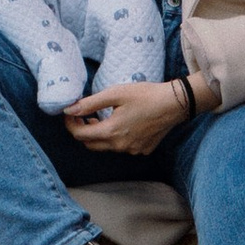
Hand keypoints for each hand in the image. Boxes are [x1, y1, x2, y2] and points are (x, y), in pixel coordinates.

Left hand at [62, 76, 191, 154]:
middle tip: (83, 114)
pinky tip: (122, 122)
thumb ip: (90, 103)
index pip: (79, 135)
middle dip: (82, 131)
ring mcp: (132, 151)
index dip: (70, 124)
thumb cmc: (145, 95)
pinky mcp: (142, 150)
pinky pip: (121, 147)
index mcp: (111, 132)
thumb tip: (69, 109)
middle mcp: (120, 146)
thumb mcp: (115, 94)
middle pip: (90, 144)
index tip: (70, 112)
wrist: (175, 103)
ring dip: (99, 134)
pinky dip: (115, 137)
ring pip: (106, 147)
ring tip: (101, 116)